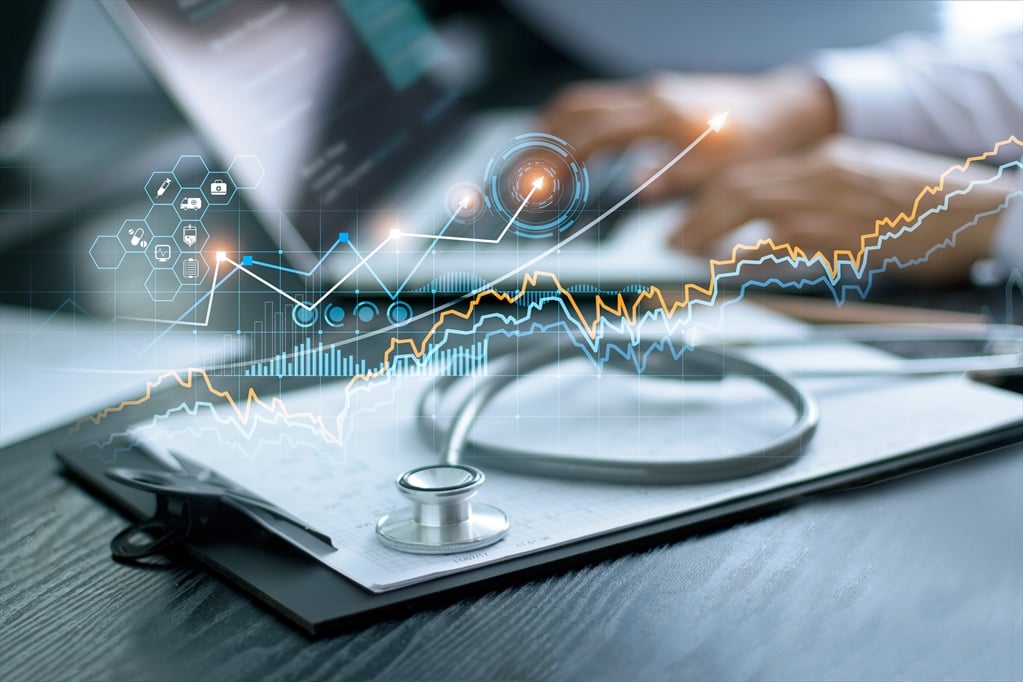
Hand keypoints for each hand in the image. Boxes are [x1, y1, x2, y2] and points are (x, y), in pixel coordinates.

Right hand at [541, 68, 836, 195]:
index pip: (592, 133)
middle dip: (539, 146)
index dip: (559, 162)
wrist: (784, 108)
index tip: (540, 192)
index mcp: (664, 116)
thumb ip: (679, 178)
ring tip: (532, 177)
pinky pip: (599, 110)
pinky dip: (573, 134)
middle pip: (573, 109)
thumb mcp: (727, 170)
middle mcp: (649, 98)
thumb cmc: (760, 143)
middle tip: (520, 186)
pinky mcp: (650, 100)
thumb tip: (636, 187)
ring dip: (550, 137)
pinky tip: (570, 165)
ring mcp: (648, 95)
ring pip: (581, 104)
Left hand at [674, 136, 1014, 283]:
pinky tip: (730, 267)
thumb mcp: (860, 188)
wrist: (975, 213)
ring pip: (748, 205)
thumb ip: (814, 204)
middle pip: (737, 186)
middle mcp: (821, 173)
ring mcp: (829, 201)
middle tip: (671, 241)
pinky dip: (747, 254)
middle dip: (696, 215)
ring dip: (707, 232)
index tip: (688, 220)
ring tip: (686, 254)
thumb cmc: (922, 208)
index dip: (709, 198)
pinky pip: (779, 242)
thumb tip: (766, 235)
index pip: (749, 172)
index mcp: (826, 160)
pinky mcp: (841, 234)